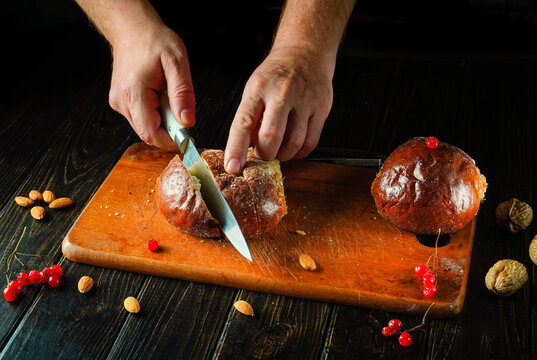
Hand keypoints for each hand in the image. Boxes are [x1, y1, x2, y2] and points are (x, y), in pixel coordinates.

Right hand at [108, 25, 195, 150]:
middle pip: (148, 133)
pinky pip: (141, 118)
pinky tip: (159, 96)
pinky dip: (154, 114)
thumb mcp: (177, 63)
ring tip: (167, 97)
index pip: (151, 133)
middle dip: (168, 130)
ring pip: (145, 127)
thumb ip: (183, 94)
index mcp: (134, 93)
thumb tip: (187, 121)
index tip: (187, 136)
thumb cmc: (154, 41)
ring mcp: (118, 103)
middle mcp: (121, 101)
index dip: (171, 140)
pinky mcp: (120, 102)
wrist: (132, 29)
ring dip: (162, 121)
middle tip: (181, 111)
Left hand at [224, 46, 333, 173]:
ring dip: (283, 155)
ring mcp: (304, 101)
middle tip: (262, 154)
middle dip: (264, 154)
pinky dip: (300, 153)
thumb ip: (250, 118)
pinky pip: (310, 142)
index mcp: (258, 89)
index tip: (233, 167)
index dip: (236, 149)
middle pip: (271, 136)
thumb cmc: (277, 74)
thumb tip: (244, 148)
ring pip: (293, 143)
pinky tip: (294, 148)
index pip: (243, 123)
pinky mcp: (321, 108)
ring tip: (278, 150)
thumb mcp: (255, 89)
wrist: (306, 52)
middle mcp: (281, 93)